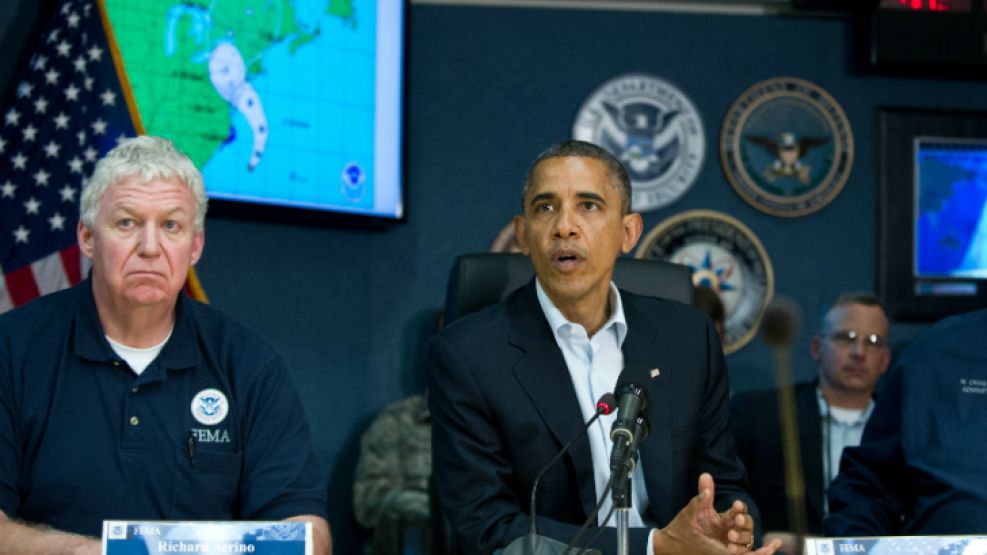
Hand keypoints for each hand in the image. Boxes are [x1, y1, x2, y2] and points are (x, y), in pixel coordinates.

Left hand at [651, 473, 782, 554]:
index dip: (740, 508)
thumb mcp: (694, 509)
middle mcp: (731, 530)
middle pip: (747, 524)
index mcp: (724, 518)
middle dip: (744, 522)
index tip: (736, 505)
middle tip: (735, 520)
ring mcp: (732, 543)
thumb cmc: (686, 526)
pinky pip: (752, 554)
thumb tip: (705, 475)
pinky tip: (771, 548)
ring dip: (744, 537)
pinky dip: (764, 552)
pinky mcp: (731, 554)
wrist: (675, 543)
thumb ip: (703, 494)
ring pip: (749, 539)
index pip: (739, 511)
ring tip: (730, 538)